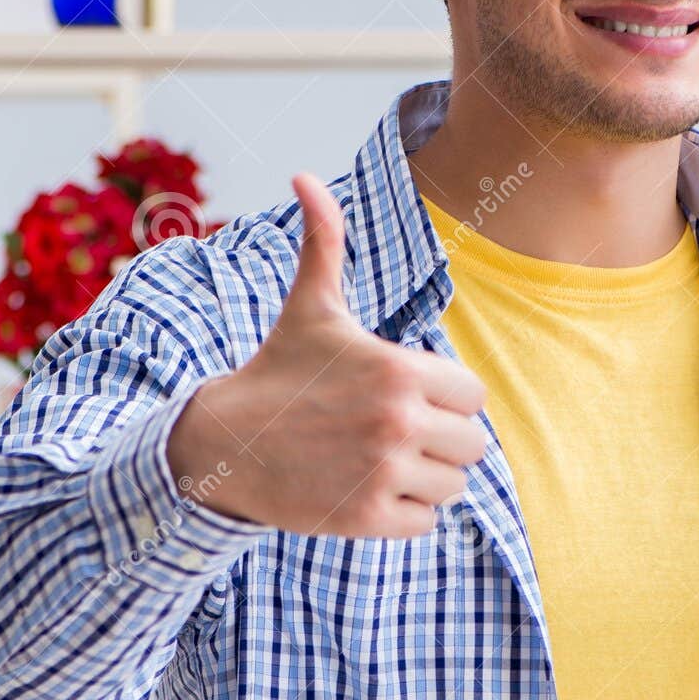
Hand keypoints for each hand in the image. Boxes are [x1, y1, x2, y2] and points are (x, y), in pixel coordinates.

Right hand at [167, 171, 489, 538]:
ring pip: (453, 487)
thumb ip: (324, 242)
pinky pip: (426, 523)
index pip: (474, 396)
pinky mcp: (367, 518)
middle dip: (441, 442)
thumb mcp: (310, 308)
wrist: (224, 444)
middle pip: (472, 445)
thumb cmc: (279, 372)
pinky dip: (404, 514)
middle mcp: (397, 420)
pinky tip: (366, 490)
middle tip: (394, 435)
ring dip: (426, 480)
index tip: (407, 398)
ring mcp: (383, 472)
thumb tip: (303, 175)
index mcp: (399, 369)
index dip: (446, 399)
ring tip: (380, 463)